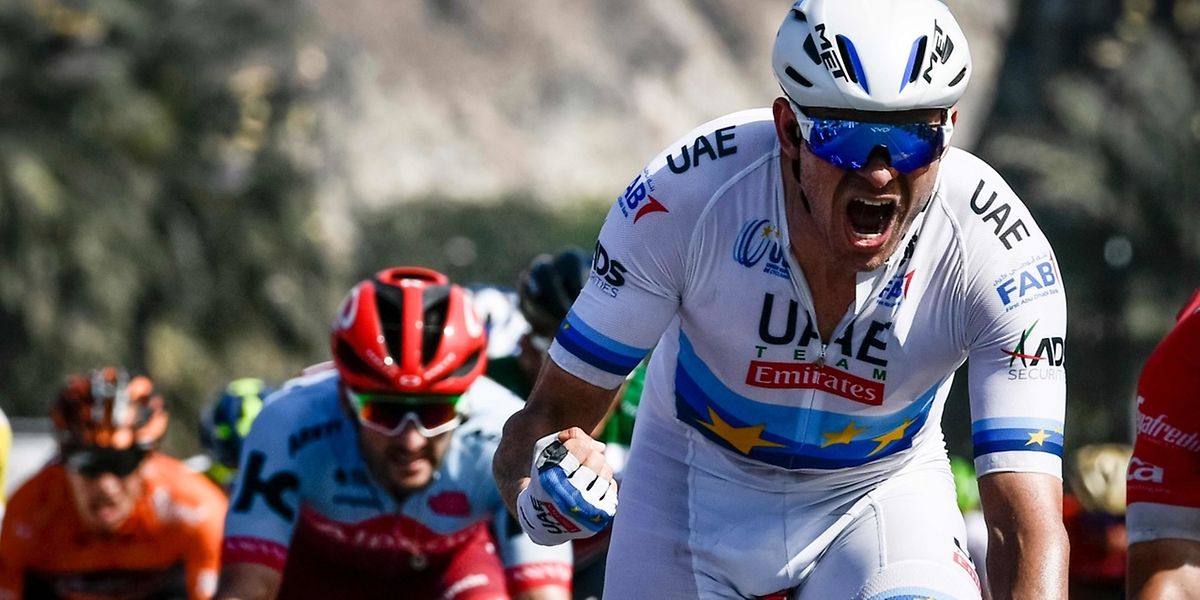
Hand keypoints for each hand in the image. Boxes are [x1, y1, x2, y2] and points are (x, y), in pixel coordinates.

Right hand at [516, 428, 617, 545]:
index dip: (578, 444)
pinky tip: (592, 487)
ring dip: (599, 468)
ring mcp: (585, 510)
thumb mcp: (545, 452)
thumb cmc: (543, 478)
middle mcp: (568, 496)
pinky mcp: (597, 519)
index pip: (579, 447)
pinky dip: (604, 484)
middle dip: (590, 455)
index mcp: (550, 478)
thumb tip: (601, 447)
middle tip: (581, 463)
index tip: (571, 450)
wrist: (541, 519)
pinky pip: (612, 488)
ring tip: (587, 474)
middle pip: (596, 458)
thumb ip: (570, 437)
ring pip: (607, 472)